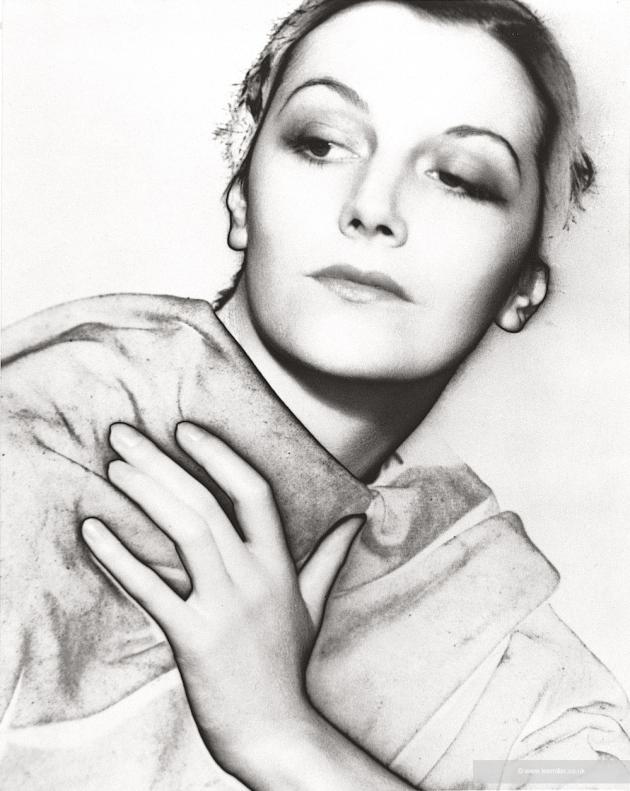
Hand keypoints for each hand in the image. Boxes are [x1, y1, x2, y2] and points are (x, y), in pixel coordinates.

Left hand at [81, 422, 363, 774]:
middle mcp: (253, 577)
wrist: (275, 732)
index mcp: (278, 565)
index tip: (185, 429)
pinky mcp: (194, 640)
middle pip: (207, 503)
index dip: (219, 455)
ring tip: (113, 465)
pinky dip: (119, 557)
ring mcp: (224, 607)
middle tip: (123, 433)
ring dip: (146, 493)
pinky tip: (93, 530)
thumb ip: (328, 558)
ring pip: (186, 531)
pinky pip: (153, 589)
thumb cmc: (287, 664)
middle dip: (162, 462)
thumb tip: (355, 522)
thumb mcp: (313, 605)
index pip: (254, 492)